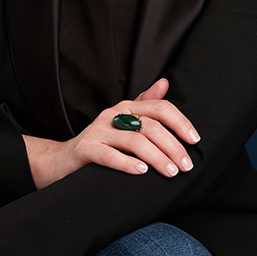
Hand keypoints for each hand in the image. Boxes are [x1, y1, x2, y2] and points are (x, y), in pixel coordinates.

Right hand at [22, 78, 199, 187]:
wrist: (61, 160)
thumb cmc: (99, 143)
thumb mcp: (123, 122)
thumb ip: (144, 104)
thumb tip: (165, 83)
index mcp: (125, 107)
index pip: (160, 108)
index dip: (180, 123)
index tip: (195, 140)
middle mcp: (112, 115)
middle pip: (150, 126)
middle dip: (173, 146)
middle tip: (186, 166)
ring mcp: (97, 131)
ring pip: (134, 140)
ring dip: (157, 157)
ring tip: (171, 172)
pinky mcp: (85, 149)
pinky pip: (109, 155)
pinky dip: (127, 163)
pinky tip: (142, 172)